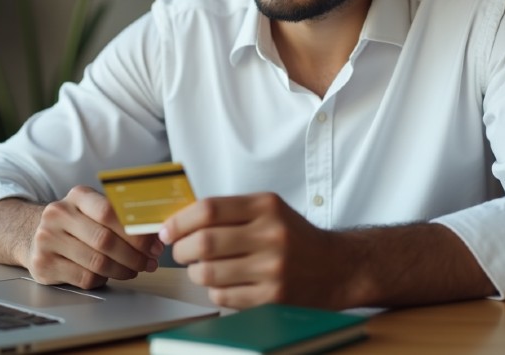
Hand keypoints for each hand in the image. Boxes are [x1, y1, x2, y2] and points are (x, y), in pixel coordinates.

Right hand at [25, 185, 162, 288]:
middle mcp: (58, 214)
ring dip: (122, 270)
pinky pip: (84, 278)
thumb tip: (156, 236)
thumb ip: (121, 217)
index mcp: (77, 196)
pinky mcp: (43, 264)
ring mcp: (47, 239)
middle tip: (149, 263)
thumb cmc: (76, 223)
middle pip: (104, 240)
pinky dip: (103, 279)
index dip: (135, 232)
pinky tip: (110, 275)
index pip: (109, 212)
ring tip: (134, 270)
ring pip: (96, 262)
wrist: (33, 233)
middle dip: (133, 256)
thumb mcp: (93, 209)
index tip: (153, 245)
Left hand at [159, 192, 344, 308]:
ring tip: (200, 268)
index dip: (179, 221)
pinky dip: (214, 291)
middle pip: (204, 242)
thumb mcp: (269, 210)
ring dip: (195, 272)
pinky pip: (223, 296)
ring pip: (209, 273)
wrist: (337, 267)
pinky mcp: (272, 298)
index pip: (209, 209)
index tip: (167, 230)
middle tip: (179, 251)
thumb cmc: (294, 237)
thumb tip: (179, 221)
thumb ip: (230, 211)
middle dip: (181, 249)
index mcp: (266, 207)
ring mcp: (272, 269)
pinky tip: (222, 283)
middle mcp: (271, 235)